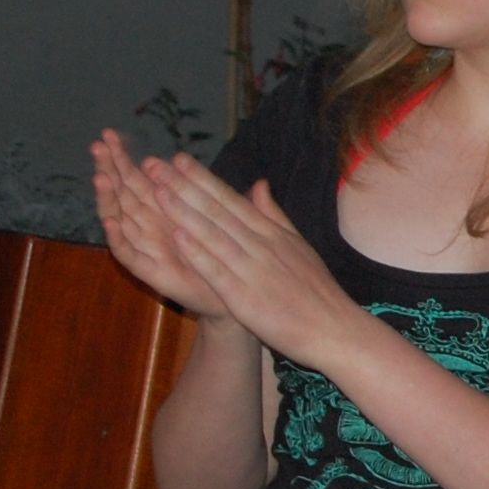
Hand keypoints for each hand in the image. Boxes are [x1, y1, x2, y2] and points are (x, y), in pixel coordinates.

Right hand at [90, 130, 227, 319]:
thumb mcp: (210, 215)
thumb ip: (197, 189)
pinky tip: (112, 221)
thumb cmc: (219, 254)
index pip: (136, 178)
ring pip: (120, 219)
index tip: (110, 134)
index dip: (122, 157)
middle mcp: (147, 226)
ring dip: (108, 199)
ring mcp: (145, 247)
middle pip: (122, 193)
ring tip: (100, 177)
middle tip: (97, 144)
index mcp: (161, 210)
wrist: (231, 293)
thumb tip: (179, 158)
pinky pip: (129, 253)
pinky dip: (119, 238)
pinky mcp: (149, 271)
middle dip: (109, 169)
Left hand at [145, 156, 367, 369]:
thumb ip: (274, 215)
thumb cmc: (316, 291)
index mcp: (272, 233)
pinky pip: (218, 271)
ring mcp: (252, 270)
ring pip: (213, 235)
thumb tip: (258, 184)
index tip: (178, 159)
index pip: (231, 200)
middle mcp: (260, 245)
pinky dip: (198, 253)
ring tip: (157, 191)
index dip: (202, 179)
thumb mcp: (299, 244)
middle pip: (216, 210)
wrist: (333, 328)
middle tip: (155, 165)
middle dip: (183, 186)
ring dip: (184, 212)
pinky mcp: (245, 297)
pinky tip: (177, 237)